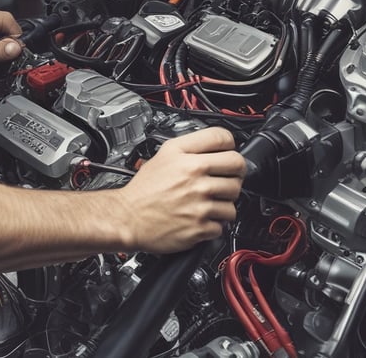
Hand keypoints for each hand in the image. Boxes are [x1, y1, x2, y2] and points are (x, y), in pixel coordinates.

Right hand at [115, 127, 244, 253]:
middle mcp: (194, 178)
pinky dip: (214, 224)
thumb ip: (191, 147)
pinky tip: (200, 217)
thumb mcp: (163, 155)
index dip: (229, 144)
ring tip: (208, 202)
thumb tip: (218, 146)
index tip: (226, 153)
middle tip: (224, 179)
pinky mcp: (200, 227)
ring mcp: (199, 203)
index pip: (224, 139)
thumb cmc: (144, 190)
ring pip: (234, 198)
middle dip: (233, 173)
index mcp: (185, 158)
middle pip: (238, 167)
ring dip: (224, 201)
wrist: (127, 218)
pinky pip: (223, 224)